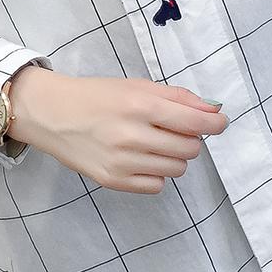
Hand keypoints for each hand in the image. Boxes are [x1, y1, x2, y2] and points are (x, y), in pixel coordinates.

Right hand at [6, 66, 229, 193]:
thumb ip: (177, 98)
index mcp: (140, 106)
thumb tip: (212, 111)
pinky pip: (157, 186)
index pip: (194, 122)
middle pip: (190, 149)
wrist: (51, 115)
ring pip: (176, 169)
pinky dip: (156, 174)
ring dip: (173, 157)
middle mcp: (132, 136)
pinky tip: (140, 160)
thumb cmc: (97, 97)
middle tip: (174, 131)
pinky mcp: (113, 181)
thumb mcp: (136, 86)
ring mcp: (122, 162)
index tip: (219, 124)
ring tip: (154, 144)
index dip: (215, 124)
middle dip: (190, 139)